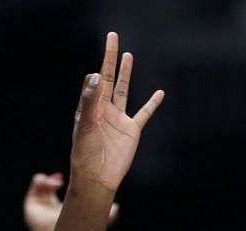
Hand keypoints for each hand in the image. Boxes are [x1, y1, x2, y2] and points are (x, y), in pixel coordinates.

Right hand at [24, 172, 118, 230]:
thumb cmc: (77, 230)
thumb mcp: (94, 219)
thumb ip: (109, 215)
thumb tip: (118, 208)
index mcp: (61, 209)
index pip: (63, 191)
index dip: (70, 182)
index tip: (78, 178)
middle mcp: (49, 206)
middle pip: (52, 185)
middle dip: (59, 178)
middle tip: (68, 179)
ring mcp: (39, 203)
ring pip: (43, 182)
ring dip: (52, 180)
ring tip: (59, 183)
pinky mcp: (31, 201)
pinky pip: (36, 182)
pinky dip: (45, 179)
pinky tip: (55, 185)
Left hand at [67, 33, 163, 197]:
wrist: (97, 178)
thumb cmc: (85, 154)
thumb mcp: (85, 125)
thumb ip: (90, 100)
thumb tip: (96, 74)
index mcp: (90, 108)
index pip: (95, 81)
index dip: (98, 69)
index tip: (99, 68)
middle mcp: (104, 110)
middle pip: (109, 78)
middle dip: (111, 59)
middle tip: (113, 38)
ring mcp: (118, 119)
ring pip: (124, 90)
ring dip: (126, 73)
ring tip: (128, 56)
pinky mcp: (131, 130)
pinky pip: (144, 113)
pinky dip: (152, 104)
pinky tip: (160, 93)